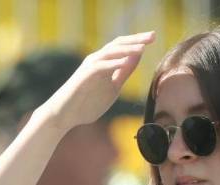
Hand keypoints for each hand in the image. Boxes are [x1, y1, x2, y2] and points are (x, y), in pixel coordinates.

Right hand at [37, 32, 154, 128]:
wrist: (65, 114)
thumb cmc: (87, 102)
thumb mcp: (113, 86)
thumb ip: (124, 73)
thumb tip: (137, 58)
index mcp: (105, 62)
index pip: (123, 47)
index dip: (138, 42)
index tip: (154, 38)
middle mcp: (97, 60)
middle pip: (118, 44)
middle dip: (136, 40)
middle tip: (153, 36)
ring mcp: (90, 67)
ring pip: (110, 52)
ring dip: (126, 49)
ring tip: (142, 47)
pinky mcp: (84, 76)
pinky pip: (100, 67)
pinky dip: (113, 64)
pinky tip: (125, 62)